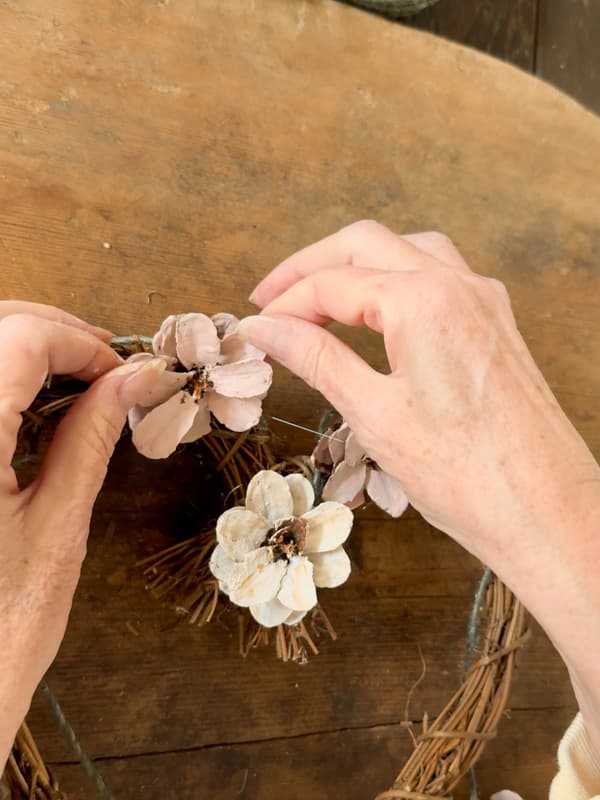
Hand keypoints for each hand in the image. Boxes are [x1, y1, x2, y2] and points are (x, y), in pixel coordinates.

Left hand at [0, 302, 164, 769]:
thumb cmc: (0, 628)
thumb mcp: (58, 526)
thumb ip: (90, 438)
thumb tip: (132, 379)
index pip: (20, 338)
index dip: (78, 342)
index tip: (123, 372)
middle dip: (51, 332)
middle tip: (104, 365)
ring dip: (26, 348)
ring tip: (78, 379)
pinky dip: (7, 380)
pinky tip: (37, 404)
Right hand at [240, 221, 599, 749]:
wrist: (545, 512)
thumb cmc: (463, 474)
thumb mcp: (374, 415)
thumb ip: (317, 359)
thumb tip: (265, 329)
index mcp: (424, 301)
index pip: (333, 283)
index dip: (285, 304)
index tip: (254, 329)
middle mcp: (458, 285)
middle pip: (366, 244)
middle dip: (311, 266)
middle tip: (270, 298)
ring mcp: (484, 300)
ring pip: (407, 250)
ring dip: (356, 265)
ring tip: (316, 298)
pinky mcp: (496, 323)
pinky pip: (439, 276)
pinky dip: (395, 281)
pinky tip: (377, 311)